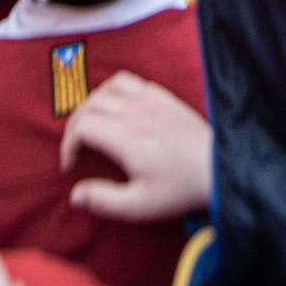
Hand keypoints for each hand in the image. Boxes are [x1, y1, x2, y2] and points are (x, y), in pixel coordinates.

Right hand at [60, 73, 212, 222]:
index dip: (68, 144)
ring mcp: (150, 99)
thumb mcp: (139, 205)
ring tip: (90, 126)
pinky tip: (114, 109)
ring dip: (90, 104)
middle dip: (74, 125)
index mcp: (127, 138)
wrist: (217, 167)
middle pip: (88, 104)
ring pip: (105, 87)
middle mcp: (136, 112)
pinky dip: (111, 90)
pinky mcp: (162, 95)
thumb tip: (75, 195)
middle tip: (76, 148)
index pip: (81, 126)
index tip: (71, 164)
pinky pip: (127, 80)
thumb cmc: (180, 188)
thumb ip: (104, 200)